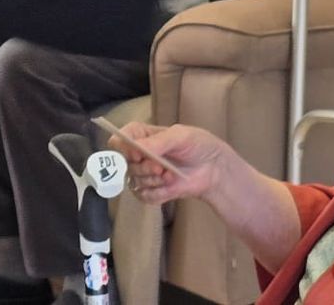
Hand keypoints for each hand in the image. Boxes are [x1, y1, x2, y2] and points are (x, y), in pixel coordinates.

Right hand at [114, 122, 231, 205]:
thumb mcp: (181, 136)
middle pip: (125, 163)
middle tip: (161, 167)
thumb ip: (159, 141)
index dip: (123, 147)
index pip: (119, 139)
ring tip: (171, 175)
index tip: (137, 153)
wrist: (214, 170)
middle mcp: (140, 155)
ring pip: (134, 181)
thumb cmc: (199, 146)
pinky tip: (170, 187)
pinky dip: (157, 193)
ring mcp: (145, 174)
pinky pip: (143, 196)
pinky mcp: (152, 191)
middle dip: (144, 167)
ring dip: (153, 181)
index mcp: (143, 136)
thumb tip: (137, 148)